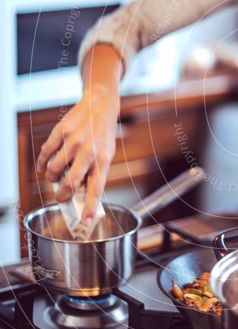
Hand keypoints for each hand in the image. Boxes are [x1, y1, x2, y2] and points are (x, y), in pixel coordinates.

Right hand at [36, 85, 118, 225]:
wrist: (99, 105)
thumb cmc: (103, 135)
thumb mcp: (106, 155)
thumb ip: (94, 173)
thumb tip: (79, 196)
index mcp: (102, 160)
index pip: (96, 190)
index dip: (91, 208)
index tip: (86, 224)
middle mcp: (88, 152)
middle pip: (70, 183)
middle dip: (62, 196)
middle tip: (59, 198)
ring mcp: (74, 141)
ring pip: (54, 170)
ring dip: (50, 178)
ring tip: (52, 177)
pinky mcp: (61, 132)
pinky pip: (45, 154)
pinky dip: (42, 163)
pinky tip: (44, 166)